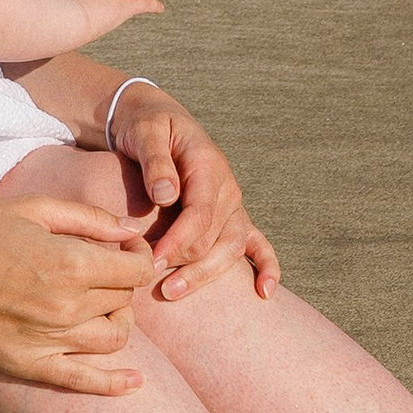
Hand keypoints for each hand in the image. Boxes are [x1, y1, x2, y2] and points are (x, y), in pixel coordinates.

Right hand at [0, 197, 155, 393]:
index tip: (126, 247)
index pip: (136, 270)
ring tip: (103, 304)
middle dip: (124, 281)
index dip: (138, 255)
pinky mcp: (29, 365)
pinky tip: (135, 383)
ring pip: (113, 339)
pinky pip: (83, 381)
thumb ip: (88, 218)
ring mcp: (49, 342)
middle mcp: (67, 308)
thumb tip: (129, 231)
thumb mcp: (33, 209)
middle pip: (124, 301)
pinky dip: (114, 384)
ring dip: (119, 319)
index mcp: (71, 264)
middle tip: (107, 267)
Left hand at [107, 80, 279, 305]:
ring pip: (231, 248)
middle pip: (216, 238)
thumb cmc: (148, 126)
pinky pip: (257, 243)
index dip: (177, 240)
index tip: (152, 260)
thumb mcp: (146, 131)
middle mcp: (227, 188)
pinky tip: (264, 292)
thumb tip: (165, 195)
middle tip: (150, 279)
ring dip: (205, 274)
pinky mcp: (231, 215)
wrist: (157, 120)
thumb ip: (156, 161)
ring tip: (172, 292)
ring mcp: (233, 204)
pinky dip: (266, 267)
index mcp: (208, 165)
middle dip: (186, 264)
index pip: (200, 214)